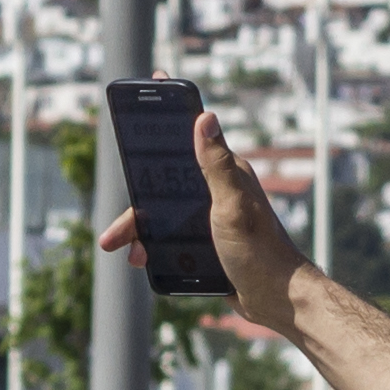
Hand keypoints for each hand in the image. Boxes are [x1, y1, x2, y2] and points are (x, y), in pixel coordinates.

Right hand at [91, 109, 309, 329]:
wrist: (275, 298)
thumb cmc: (259, 251)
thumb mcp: (232, 205)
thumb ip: (217, 164)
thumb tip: (206, 116)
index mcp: (225, 173)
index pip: (190, 137)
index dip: (168, 118)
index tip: (150, 90)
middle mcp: (217, 190)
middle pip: (165, 184)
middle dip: (136, 204)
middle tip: (113, 229)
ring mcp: (212, 217)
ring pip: (164, 214)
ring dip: (140, 231)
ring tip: (127, 252)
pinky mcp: (208, 242)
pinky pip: (172, 237)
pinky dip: (154, 248)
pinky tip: (144, 260)